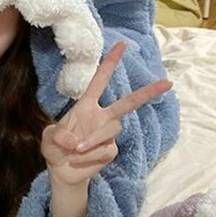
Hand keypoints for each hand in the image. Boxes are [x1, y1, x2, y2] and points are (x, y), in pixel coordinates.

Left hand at [41, 41, 172, 186]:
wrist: (62, 172)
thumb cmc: (54, 149)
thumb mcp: (48, 139)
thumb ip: (57, 135)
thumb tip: (75, 140)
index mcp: (86, 106)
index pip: (99, 81)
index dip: (109, 63)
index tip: (121, 44)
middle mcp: (101, 116)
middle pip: (128, 103)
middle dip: (147, 93)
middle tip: (167, 83)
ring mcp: (108, 134)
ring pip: (111, 130)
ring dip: (91, 141)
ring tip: (75, 150)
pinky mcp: (111, 151)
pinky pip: (105, 151)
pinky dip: (90, 156)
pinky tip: (81, 159)